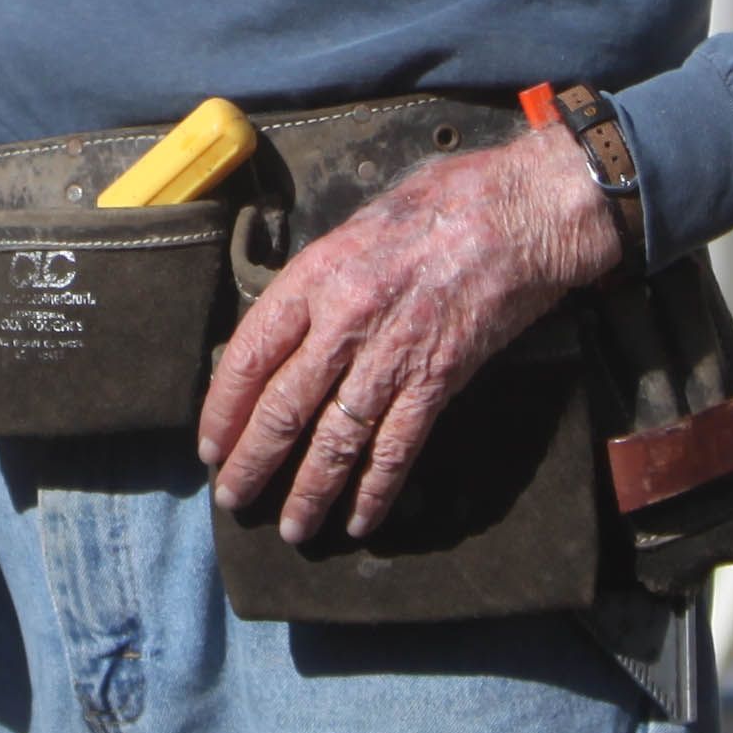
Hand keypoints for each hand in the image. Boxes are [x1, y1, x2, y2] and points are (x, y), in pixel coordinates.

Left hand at [198, 127, 617, 539]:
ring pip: (335, 439)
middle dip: (254, 462)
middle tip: (234, 498)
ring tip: (293, 527)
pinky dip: (376, 490)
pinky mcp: (438, 379)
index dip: (224, 408)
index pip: (249, 354)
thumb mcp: (359, 228)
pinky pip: (397, 448)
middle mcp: (344, 320)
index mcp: (315, 276)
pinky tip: (360, 521)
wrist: (521, 212)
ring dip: (310, 490)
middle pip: (283, 406)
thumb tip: (290, 329)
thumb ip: (322, 281)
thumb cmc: (443, 205)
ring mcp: (391, 354)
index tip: (212, 443)